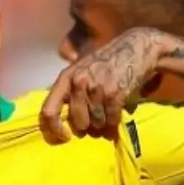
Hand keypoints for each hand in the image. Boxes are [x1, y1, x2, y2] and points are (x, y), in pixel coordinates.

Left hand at [40, 27, 164, 142]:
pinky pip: (111, 119)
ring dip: (103, 122)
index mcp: (66, 77)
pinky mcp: (114, 94)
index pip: (49, 110)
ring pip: (96, 122)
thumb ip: (69, 91)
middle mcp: (79, 82)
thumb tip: (60, 121)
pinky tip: (117, 111)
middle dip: (87, 125)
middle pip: (78, 121)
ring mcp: (96, 88)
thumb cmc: (105, 62)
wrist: (134, 48)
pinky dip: (115, 120)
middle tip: (95, 119)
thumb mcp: (80, 70)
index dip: (54, 129)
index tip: (65, 136)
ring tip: (108, 110)